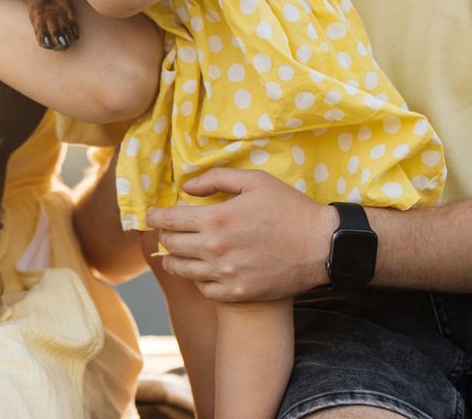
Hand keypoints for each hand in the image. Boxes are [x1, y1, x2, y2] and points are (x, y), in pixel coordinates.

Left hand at [144, 168, 336, 300]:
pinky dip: (198, 278)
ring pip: (182, 270)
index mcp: (217, 219)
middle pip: (171, 245)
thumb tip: (186, 187)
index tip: (150, 214)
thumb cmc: (288, 208)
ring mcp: (226, 275)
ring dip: (174, 258)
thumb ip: (216, 178)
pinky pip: (203, 289)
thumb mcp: (254, 180)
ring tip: (175, 252)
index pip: (169, 220)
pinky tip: (203, 269)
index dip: (154, 216)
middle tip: (165, 230)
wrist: (321, 246)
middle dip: (163, 236)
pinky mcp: (238, 293)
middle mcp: (215, 249)